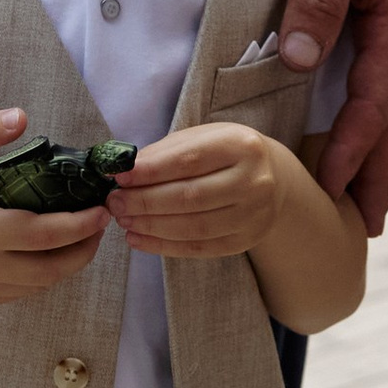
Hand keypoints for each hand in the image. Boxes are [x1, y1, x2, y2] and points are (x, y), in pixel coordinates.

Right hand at [0, 111, 109, 304]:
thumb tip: (22, 117)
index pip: (44, 235)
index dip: (81, 226)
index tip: (102, 210)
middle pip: (50, 270)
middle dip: (83, 250)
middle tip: (99, 225)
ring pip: (36, 287)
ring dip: (64, 265)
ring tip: (80, 238)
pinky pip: (16, 294)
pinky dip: (39, 278)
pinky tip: (47, 254)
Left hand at [108, 122, 292, 259]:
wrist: (273, 179)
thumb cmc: (226, 154)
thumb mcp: (202, 139)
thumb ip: (165, 153)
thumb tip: (124, 171)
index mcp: (241, 145)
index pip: (189, 160)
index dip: (150, 171)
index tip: (119, 177)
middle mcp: (254, 181)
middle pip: (190, 197)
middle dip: (145, 202)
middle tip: (114, 203)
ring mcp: (253, 215)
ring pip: (193, 227)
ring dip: (151, 226)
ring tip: (123, 220)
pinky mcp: (245, 240)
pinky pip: (199, 248)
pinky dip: (164, 246)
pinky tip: (139, 238)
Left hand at [271, 0, 387, 234]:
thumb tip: (301, 62)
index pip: (377, 100)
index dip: (354, 148)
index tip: (331, 190)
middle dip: (382, 170)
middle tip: (370, 226)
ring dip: (378, 147)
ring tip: (364, 195)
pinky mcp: (381, 4)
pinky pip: (377, 71)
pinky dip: (369, 109)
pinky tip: (352, 125)